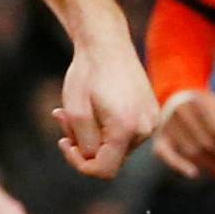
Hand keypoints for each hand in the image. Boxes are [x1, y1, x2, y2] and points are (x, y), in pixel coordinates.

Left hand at [55, 31, 157, 179]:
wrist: (107, 44)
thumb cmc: (87, 73)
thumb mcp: (74, 110)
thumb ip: (83, 142)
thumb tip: (92, 159)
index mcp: (126, 129)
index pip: (104, 170)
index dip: (79, 163)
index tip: (63, 142)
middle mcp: (145, 129)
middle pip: (111, 158)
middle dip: (85, 145)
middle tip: (62, 118)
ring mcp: (152, 121)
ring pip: (119, 145)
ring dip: (95, 134)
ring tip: (76, 109)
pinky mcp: (152, 113)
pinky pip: (129, 133)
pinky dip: (109, 126)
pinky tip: (96, 106)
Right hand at [154, 88, 214, 181]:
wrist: (177, 97)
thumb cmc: (210, 107)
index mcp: (202, 105)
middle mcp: (184, 115)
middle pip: (206, 143)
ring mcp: (169, 127)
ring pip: (190, 151)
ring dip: (209, 166)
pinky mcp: (160, 137)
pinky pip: (164, 153)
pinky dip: (178, 164)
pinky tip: (193, 174)